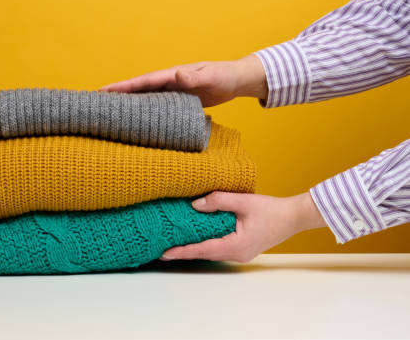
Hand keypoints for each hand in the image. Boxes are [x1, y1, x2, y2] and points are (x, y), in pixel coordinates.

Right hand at [98, 54, 267, 106]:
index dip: (123, 87)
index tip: (104, 91)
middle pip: (138, 89)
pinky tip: (138, 121)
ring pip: (146, 98)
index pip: (143, 81)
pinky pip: (157, 106)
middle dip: (119, 95)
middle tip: (97, 102)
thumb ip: (196, 76)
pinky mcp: (179, 101)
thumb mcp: (212, 76)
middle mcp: (169, 82)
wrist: (236, 80)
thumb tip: (178, 75)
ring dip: (129, 104)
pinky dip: (145, 111)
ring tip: (110, 113)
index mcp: (172, 75)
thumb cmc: (225, 76)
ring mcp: (173, 91)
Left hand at [160, 191, 326, 262]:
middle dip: (184, 251)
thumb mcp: (243, 201)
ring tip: (174, 244)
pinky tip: (196, 237)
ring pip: (212, 251)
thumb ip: (218, 201)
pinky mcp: (243, 248)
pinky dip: (206, 244)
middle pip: (204, 253)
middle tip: (162, 249)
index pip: (202, 249)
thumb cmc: (271, 210)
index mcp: (235, 245)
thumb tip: (195, 205)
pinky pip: (220, 248)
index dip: (182, 251)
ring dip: (194, 248)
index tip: (164, 253)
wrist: (293, 217)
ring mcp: (241, 253)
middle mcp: (237, 254)